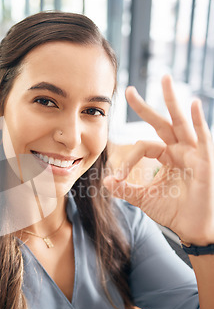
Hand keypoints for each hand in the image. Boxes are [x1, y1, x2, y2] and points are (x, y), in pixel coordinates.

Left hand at [103, 75, 213, 244]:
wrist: (194, 229)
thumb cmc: (175, 212)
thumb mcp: (144, 198)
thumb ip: (126, 189)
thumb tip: (105, 182)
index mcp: (167, 156)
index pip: (144, 146)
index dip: (128, 160)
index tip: (118, 179)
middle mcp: (180, 150)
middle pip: (162, 122)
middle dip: (146, 107)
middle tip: (129, 89)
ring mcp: (194, 153)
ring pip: (180, 122)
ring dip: (173, 100)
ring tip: (164, 79)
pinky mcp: (205, 161)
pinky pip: (202, 138)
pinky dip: (199, 121)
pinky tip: (194, 104)